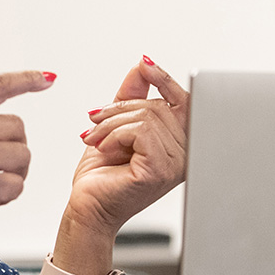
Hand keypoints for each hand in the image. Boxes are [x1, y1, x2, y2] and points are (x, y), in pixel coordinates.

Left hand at [70, 56, 187, 238]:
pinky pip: (141, 131)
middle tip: (94, 124)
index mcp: (180, 144)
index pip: (184, 101)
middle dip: (119, 110)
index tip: (145, 65)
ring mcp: (177, 163)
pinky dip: (114, 135)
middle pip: (159, 106)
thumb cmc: (102, 177)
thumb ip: (132, 96)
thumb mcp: (117, 126)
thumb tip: (141, 66)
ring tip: (96, 140)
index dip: (164, 79)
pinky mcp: (161, 169)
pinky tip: (105, 150)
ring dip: (111, 124)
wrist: (88, 208)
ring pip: (147, 116)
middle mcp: (186, 154)